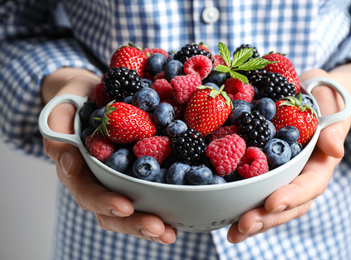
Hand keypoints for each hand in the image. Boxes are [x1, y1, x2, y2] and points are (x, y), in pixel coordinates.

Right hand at [41, 68, 176, 243]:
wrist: (94, 93)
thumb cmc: (76, 101)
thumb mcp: (60, 111)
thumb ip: (57, 132)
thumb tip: (68, 162)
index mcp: (79, 170)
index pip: (88, 192)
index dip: (105, 202)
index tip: (126, 206)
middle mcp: (100, 180)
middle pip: (114, 212)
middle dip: (136, 224)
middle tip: (160, 230)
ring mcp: (121, 179)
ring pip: (134, 209)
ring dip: (153, 223)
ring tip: (171, 234)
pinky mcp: (140, 171)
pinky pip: (152, 190)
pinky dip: (167, 201)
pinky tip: (184, 209)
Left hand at [227, 69, 350, 242]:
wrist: (307, 93)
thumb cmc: (321, 99)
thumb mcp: (332, 105)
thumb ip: (333, 125)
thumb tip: (334, 149)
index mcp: (318, 163)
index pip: (309, 185)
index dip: (292, 196)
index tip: (273, 203)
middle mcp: (300, 176)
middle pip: (287, 205)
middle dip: (267, 218)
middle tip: (244, 226)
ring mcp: (281, 177)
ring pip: (270, 205)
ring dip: (252, 220)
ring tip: (233, 233)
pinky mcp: (264, 172)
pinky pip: (254, 191)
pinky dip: (240, 204)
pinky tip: (223, 215)